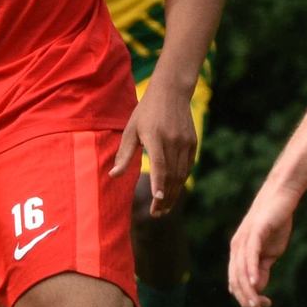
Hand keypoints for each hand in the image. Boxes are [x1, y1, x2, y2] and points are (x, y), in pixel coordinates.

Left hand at [112, 83, 194, 214]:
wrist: (171, 92)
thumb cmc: (146, 112)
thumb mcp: (131, 130)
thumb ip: (124, 155)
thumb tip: (113, 176)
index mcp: (156, 137)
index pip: (160, 165)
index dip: (159, 184)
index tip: (157, 200)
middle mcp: (173, 141)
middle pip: (171, 176)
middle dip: (165, 198)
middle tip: (157, 214)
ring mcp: (186, 142)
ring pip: (181, 174)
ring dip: (173, 193)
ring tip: (164, 208)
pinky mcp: (193, 143)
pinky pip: (187, 167)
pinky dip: (180, 181)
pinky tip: (173, 191)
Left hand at [228, 181, 298, 306]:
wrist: (281, 198)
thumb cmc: (275, 225)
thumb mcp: (269, 252)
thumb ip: (262, 268)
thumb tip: (256, 287)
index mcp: (239, 253)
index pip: (235, 281)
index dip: (245, 298)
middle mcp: (236, 247)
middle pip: (235, 279)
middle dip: (246, 299)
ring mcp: (244, 239)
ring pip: (240, 270)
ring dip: (248, 290)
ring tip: (256, 305)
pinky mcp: (255, 232)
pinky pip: (250, 254)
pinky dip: (251, 270)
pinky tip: (254, 284)